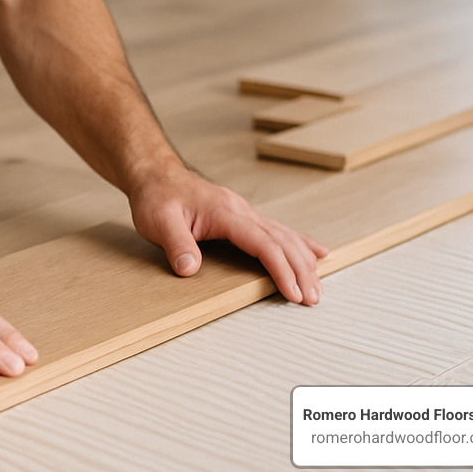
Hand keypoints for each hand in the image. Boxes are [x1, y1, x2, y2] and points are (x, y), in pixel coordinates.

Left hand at [128, 163, 328, 304]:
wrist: (155, 173)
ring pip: (285, 235)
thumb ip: (176, 244)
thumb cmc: (157, 196)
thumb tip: (188, 269)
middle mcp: (241, 210)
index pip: (263, 243)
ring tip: (316, 287)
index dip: (281, 269)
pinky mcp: (243, 215)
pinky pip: (278, 230)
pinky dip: (300, 243)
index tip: (293, 293)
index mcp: (224, 212)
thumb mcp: (158, 221)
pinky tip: (316, 253)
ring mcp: (244, 211)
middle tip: (312, 298)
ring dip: (304, 261)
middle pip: (282, 240)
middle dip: (301, 270)